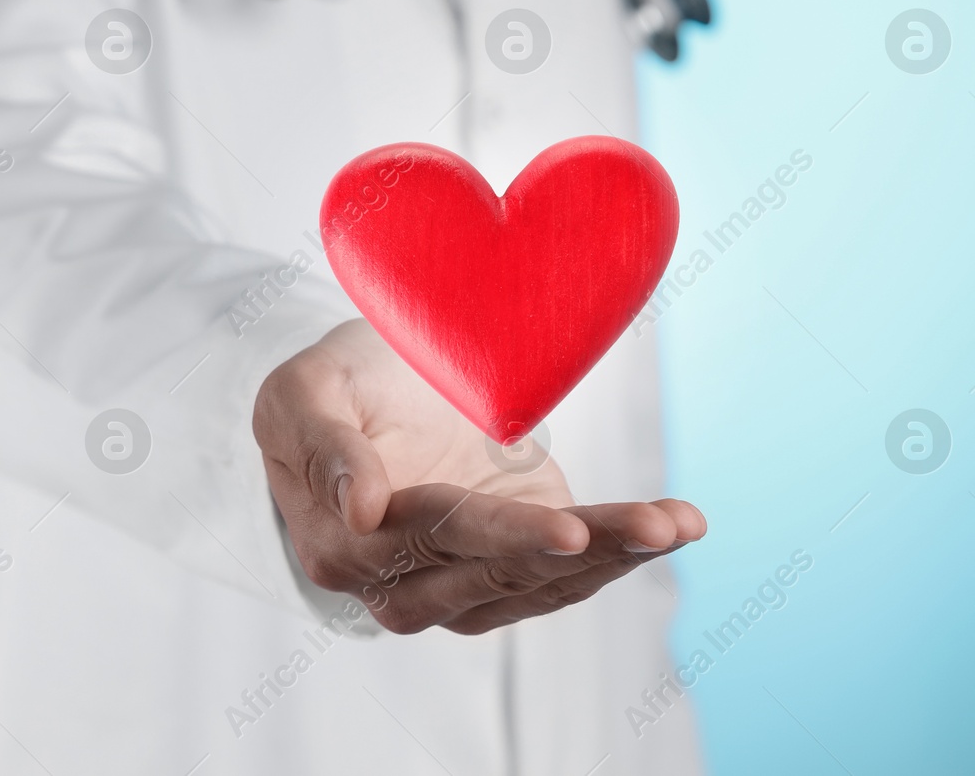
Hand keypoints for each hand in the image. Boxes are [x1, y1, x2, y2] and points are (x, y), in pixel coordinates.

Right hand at [253, 319, 705, 633]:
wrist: (365, 399)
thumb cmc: (330, 388)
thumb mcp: (298, 395)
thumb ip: (321, 447)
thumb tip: (359, 511)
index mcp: (342, 545)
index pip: (431, 539)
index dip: (500, 536)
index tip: (563, 528)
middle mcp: (401, 585)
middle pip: (500, 569)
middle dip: (583, 549)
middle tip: (653, 527)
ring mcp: (461, 584)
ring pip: (544, 580)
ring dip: (616, 555)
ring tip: (676, 523)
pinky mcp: (511, 565)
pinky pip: (568, 570)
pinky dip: (623, 550)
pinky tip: (675, 525)